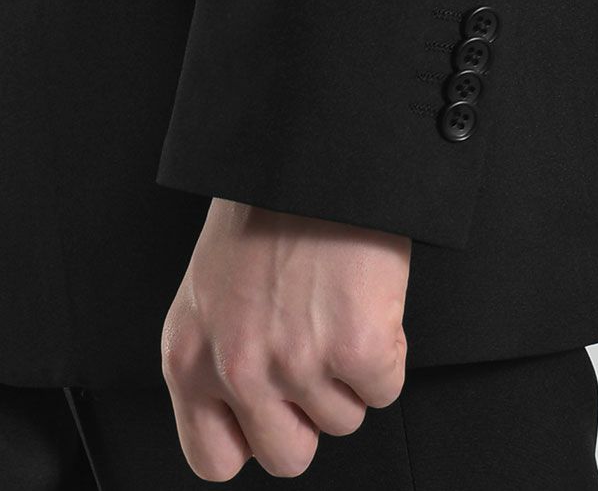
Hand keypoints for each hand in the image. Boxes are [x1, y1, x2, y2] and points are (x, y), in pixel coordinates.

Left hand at [161, 198, 410, 480]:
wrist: (309, 159)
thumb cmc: (264, 209)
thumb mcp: (211, 292)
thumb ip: (221, 355)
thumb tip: (254, 402)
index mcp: (191, 356)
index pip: (213, 458)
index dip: (253, 439)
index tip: (273, 415)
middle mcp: (239, 369)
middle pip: (287, 455)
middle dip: (309, 413)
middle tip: (316, 357)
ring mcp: (298, 362)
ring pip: (344, 419)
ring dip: (349, 372)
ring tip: (338, 308)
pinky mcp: (357, 348)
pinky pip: (386, 388)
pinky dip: (387, 350)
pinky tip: (365, 303)